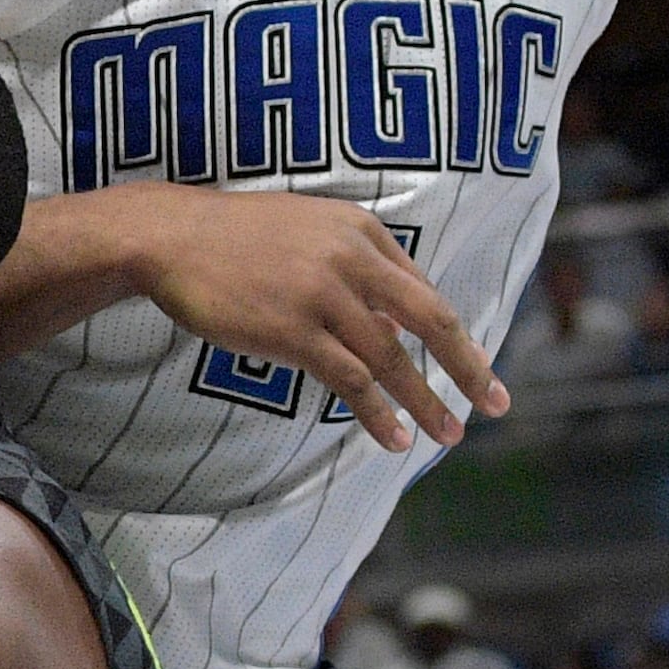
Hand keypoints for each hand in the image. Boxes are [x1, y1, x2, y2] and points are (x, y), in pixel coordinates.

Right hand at [124, 188, 506, 450]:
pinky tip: (393, 437)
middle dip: (468, 367)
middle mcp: (352, 258)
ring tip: (448, 435)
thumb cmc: (234, 239)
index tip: (476, 368)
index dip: (455, 336)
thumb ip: (354, 271)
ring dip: (426, 402)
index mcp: (361, 231)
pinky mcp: (292, 329)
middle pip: (429, 320)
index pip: (422, 291)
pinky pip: (350, 379)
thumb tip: (390, 328)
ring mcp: (323, 294)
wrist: (171, 237)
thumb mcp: (307, 233)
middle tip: (497, 404)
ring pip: (392, 357)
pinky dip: (377, 413)